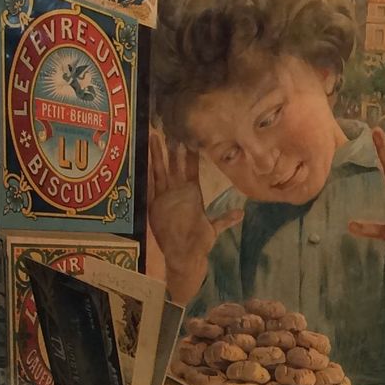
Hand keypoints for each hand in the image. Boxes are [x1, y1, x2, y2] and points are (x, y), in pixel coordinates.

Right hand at [147, 132, 242, 304]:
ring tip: (153, 136)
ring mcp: (165, 196)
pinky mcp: (155, 204)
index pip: (191, 169)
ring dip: (157, 155)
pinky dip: (147, 173)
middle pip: (174, 165)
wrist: (184, 255)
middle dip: (171, 148)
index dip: (190, 155)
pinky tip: (142, 159)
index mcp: (192, 193)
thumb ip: (225, 219)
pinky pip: (150, 185)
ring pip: (161, 171)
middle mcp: (178, 191)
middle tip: (169, 129)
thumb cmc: (199, 242)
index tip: (189, 139)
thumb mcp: (213, 229)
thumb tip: (241, 213)